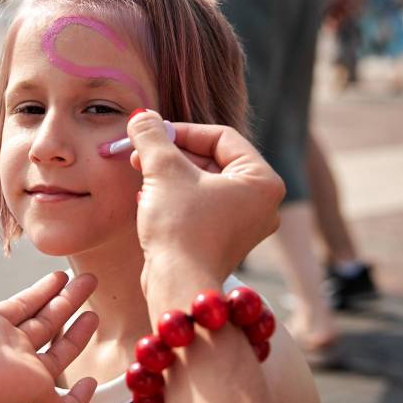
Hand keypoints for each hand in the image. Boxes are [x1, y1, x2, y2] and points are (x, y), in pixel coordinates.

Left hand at [0, 259, 98, 402]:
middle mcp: (7, 350)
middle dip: (67, 301)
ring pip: (59, 356)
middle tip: (88, 281)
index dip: (42, 291)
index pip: (23, 307)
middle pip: (45, 323)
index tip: (60, 276)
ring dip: (78, 334)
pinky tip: (90, 381)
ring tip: (95, 310)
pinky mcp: (32, 393)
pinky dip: (79, 398)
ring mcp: (21, 373)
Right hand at [128, 111, 284, 282]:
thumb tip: (141, 117)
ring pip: (204, 184)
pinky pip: (201, 207)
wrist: (179, 286)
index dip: (182, 130)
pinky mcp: (224, 243)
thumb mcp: (163, 170)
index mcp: (262, 180)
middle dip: (172, 154)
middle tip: (140, 152)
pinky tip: (148, 199)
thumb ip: (152, 137)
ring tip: (140, 174)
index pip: (221, 137)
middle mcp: (262, 203)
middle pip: (212, 160)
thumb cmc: (180, 228)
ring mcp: (245, 225)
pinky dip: (175, 198)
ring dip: (169, 175)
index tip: (152, 133)